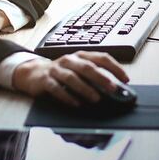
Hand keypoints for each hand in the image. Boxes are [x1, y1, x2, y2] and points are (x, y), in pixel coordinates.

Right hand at [11, 52, 128, 106]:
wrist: (33, 72)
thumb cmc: (61, 72)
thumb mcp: (78, 69)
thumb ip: (93, 75)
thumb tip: (115, 88)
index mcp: (81, 56)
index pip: (102, 58)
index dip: (115, 68)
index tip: (126, 79)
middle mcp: (70, 60)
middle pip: (87, 67)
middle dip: (101, 78)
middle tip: (112, 88)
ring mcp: (56, 69)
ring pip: (72, 77)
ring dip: (85, 88)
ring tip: (96, 99)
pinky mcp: (45, 79)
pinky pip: (56, 88)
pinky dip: (67, 96)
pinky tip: (75, 104)